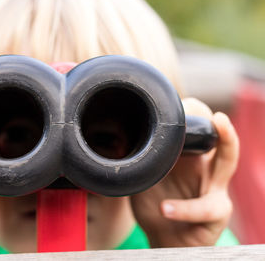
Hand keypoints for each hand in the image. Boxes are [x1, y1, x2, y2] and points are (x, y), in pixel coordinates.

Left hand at [131, 98, 238, 246]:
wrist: (166, 237)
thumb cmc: (157, 203)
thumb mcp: (145, 178)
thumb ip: (138, 160)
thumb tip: (112, 138)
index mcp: (188, 157)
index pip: (196, 129)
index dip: (193, 112)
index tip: (178, 101)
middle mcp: (205, 168)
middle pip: (219, 138)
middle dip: (216, 120)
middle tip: (211, 108)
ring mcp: (215, 189)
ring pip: (227, 161)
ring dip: (227, 141)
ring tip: (219, 123)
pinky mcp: (217, 213)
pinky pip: (205, 207)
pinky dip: (184, 208)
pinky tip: (165, 208)